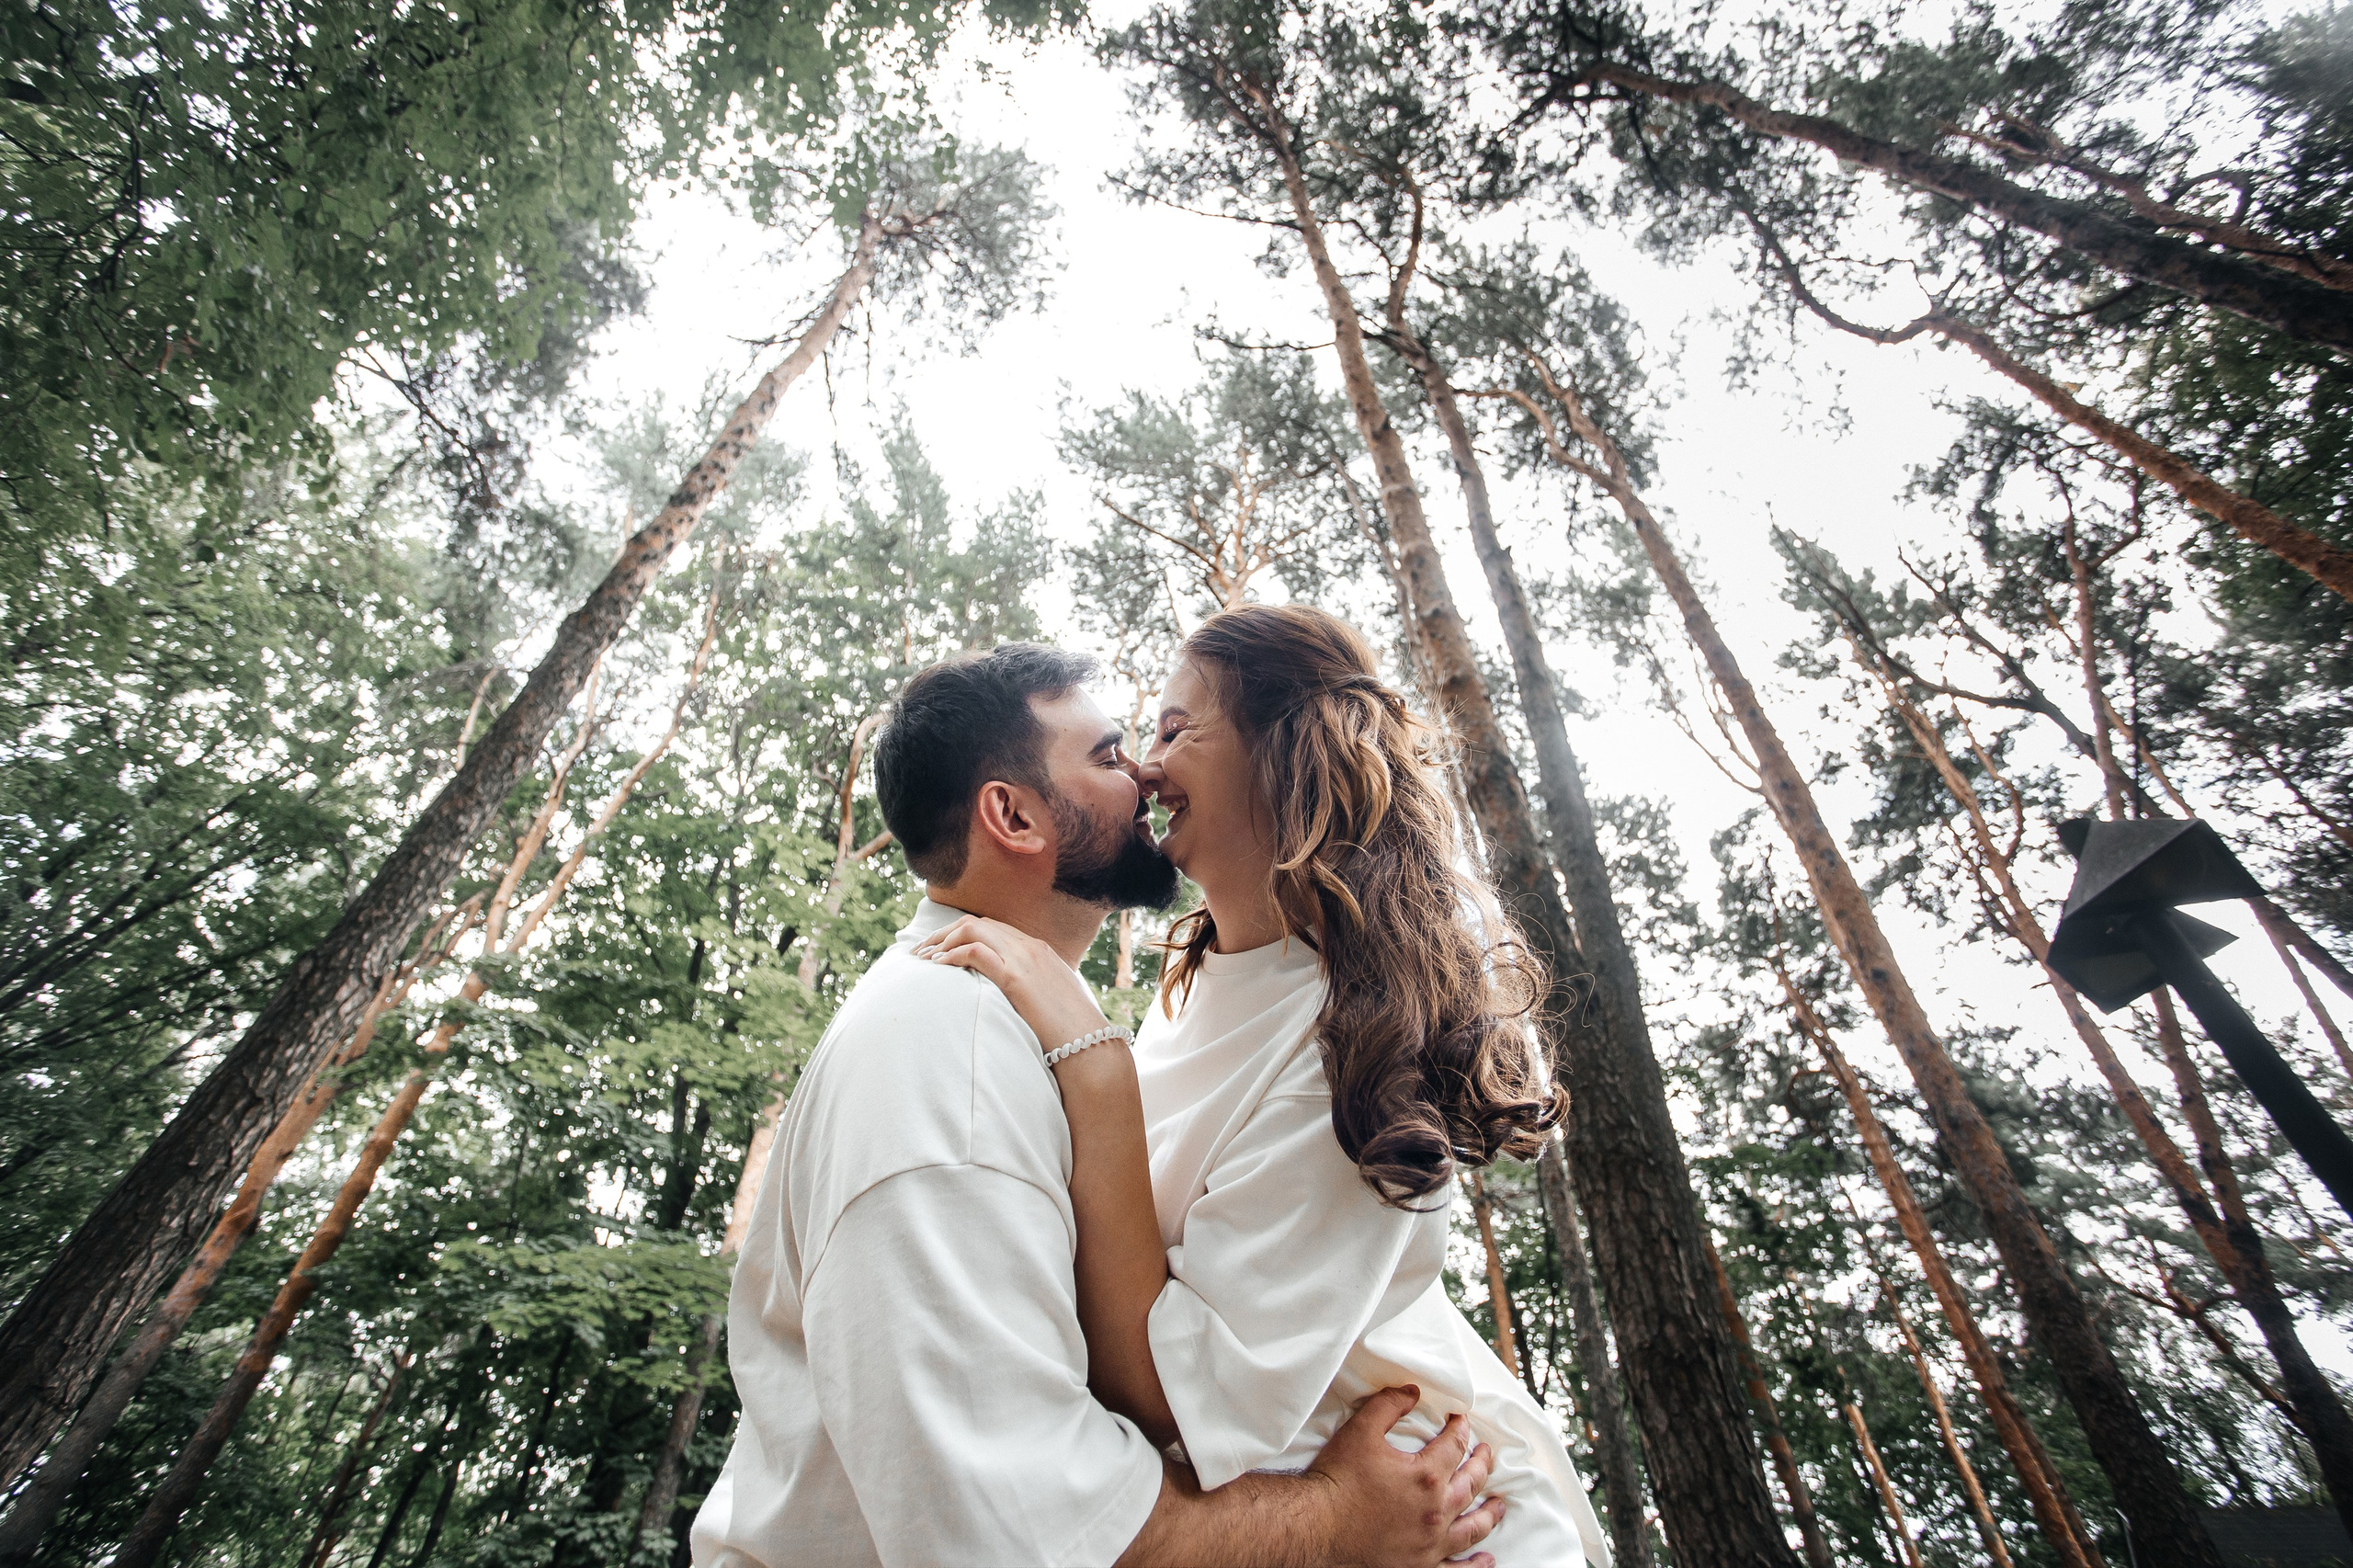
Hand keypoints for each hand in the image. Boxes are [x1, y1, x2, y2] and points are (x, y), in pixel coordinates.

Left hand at [914, 915, 1112, 1057]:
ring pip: (972, 930)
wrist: (1089, 1045)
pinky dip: (952, 955)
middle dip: (944, 933)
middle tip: (921, 950)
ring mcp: (1024, 959)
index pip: (992, 928)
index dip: (961, 934)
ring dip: (942, 941)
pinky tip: (938, 965)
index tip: (941, 948)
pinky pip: (975, 952)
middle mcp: (1030, 947)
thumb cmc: (1070, 1031)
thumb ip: (1031, 990)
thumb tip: (1012, 1000)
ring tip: (922, 957)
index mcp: (1039, 950)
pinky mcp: (1015, 977)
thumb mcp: (1050, 1000)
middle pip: (977, 923)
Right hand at [1308, 1387, 1501, 1567]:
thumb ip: (1389, 1405)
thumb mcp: (1361, 1431)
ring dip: (1490, 1513)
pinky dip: (1475, 1565)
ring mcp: (1431, 1543)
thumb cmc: (1338, 1480)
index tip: (1461, 1421)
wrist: (1317, 1527)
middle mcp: (1436, 1512)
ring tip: (1499, 1505)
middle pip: (1471, 1484)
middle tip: (1486, 1454)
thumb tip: (1412, 1391)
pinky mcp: (1420, 1566)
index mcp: (1426, 1476)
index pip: (1454, 1446)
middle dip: (1481, 1464)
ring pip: (1473, 1526)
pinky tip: (1486, 1560)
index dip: (1460, 1429)